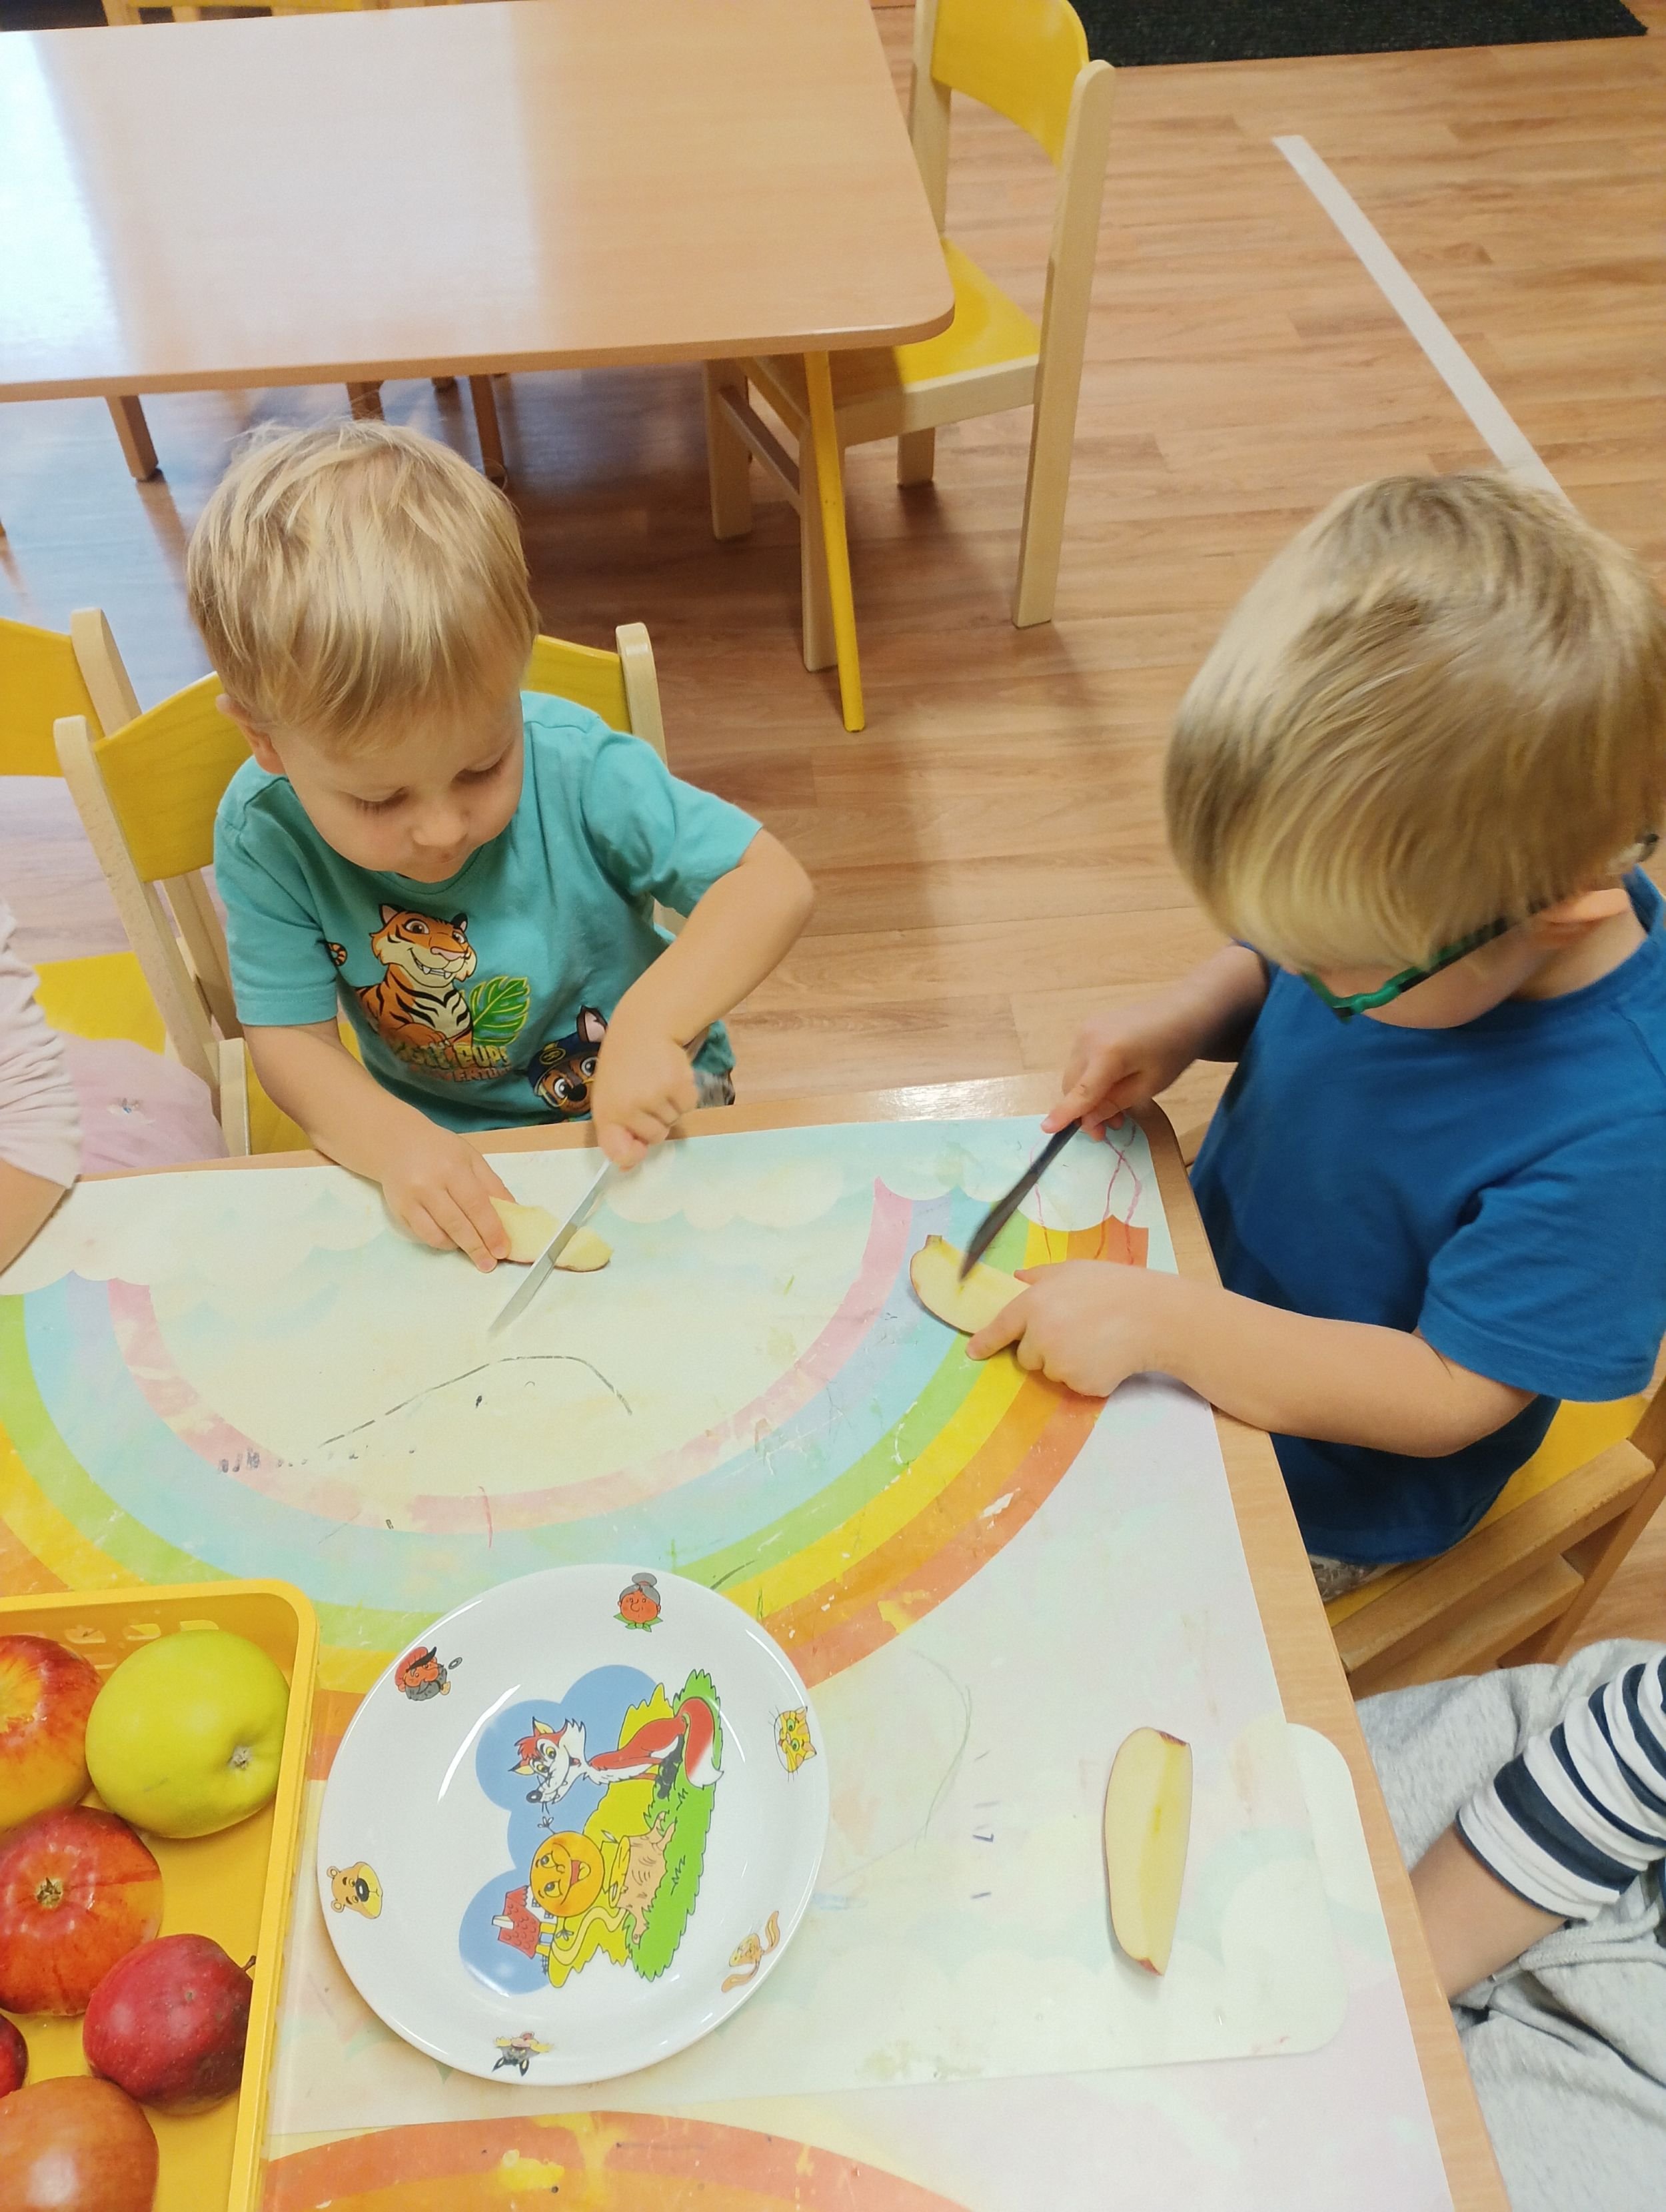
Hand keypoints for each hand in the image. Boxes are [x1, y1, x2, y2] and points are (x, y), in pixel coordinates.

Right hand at [381, 1120, 512, 1270]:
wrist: (397, 1142)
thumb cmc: (440, 1150)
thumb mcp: (471, 1158)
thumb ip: (492, 1184)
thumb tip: (513, 1213)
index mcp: (452, 1168)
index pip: (476, 1205)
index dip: (491, 1230)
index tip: (503, 1249)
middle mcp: (429, 1184)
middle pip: (457, 1224)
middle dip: (477, 1247)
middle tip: (489, 1263)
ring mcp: (411, 1199)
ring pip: (437, 1234)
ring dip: (459, 1247)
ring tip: (474, 1252)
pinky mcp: (399, 1210)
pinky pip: (423, 1235)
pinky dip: (440, 1242)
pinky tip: (452, 1241)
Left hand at [589, 1021, 697, 1168]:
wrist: (644, 1026)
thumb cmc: (623, 1063)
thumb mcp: (610, 1095)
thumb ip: (617, 1130)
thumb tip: (628, 1166)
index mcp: (607, 1112)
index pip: (619, 1152)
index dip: (632, 1153)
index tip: (637, 1144)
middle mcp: (629, 1108)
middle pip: (655, 1137)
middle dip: (654, 1121)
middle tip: (646, 1094)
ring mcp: (655, 1097)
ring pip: (673, 1121)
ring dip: (669, 1106)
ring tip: (657, 1081)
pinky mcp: (678, 1086)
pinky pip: (689, 1107)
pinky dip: (684, 1096)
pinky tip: (672, 1077)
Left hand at [967, 1260, 1181, 1396]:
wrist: (1155, 1316)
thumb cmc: (1116, 1287)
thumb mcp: (1075, 1270)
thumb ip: (1041, 1275)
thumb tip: (1016, 1278)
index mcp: (1035, 1303)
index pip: (1001, 1327)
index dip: (985, 1341)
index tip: (973, 1353)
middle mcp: (1040, 1335)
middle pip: (1026, 1355)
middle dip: (1044, 1348)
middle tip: (1077, 1331)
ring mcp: (1059, 1362)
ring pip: (1051, 1371)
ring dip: (1067, 1362)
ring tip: (1097, 1341)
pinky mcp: (1079, 1384)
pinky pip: (1074, 1384)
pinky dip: (1088, 1376)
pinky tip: (1108, 1357)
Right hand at [1042, 997, 1205, 1138]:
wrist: (1183, 1011)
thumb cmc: (1174, 1050)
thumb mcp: (1149, 1086)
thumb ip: (1114, 1103)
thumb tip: (1087, 1120)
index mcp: (1107, 1054)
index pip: (1080, 1092)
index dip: (1064, 1113)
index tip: (1047, 1129)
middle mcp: (1088, 1039)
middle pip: (1072, 1085)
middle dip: (1084, 1111)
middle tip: (1106, 1131)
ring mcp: (1086, 1029)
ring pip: (1075, 1074)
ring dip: (1087, 1096)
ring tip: (1115, 1112)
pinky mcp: (1089, 1026)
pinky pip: (1081, 1060)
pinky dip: (1089, 1078)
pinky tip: (1111, 1086)